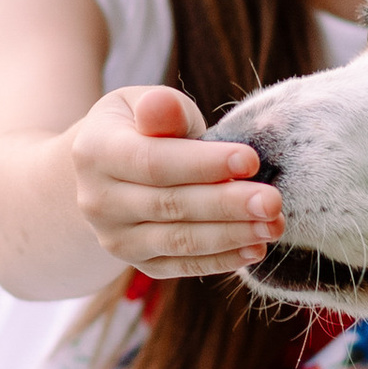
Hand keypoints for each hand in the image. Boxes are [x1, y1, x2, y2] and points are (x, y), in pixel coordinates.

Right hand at [68, 83, 282, 281]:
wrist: (106, 172)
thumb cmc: (139, 128)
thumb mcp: (143, 104)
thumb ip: (161, 109)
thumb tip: (161, 107)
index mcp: (95, 152)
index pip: (153, 162)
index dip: (203, 164)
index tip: (250, 160)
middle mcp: (97, 201)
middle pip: (170, 205)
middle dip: (227, 204)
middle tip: (273, 200)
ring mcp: (115, 238)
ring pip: (179, 240)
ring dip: (231, 235)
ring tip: (272, 225)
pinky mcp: (138, 262)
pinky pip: (183, 264)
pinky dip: (221, 259)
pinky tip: (255, 248)